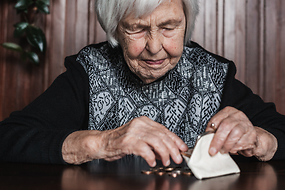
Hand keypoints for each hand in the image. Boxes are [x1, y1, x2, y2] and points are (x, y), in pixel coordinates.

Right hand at [62, 116, 187, 165]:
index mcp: (145, 121)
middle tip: (177, 158)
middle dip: (173, 148)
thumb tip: (168, 150)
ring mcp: (133, 132)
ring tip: (166, 161)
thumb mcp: (140, 139)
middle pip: (162, 135)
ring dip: (164, 153)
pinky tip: (152, 162)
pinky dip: (151, 156)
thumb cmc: (120, 141)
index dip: (176, 140)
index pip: (165, 130)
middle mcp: (140, 124)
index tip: (183, 148)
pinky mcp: (127, 141)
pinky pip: (143, 149)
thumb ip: (153, 143)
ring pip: (155, 141)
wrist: (102, 143)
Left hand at [206, 106, 277, 160]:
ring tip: (223, 150)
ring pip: (234, 134)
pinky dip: (235, 148)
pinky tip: (233, 149)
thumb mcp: (223, 129)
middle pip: (226, 126)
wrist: (252, 138)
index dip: (210, 130)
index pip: (216, 119)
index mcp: (228, 112)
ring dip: (227, 145)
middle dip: (218, 140)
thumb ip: (215, 131)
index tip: (206, 140)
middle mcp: (238, 115)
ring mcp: (246, 124)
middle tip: (213, 150)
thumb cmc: (234, 132)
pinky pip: (241, 142)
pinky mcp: (252, 135)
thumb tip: (206, 139)